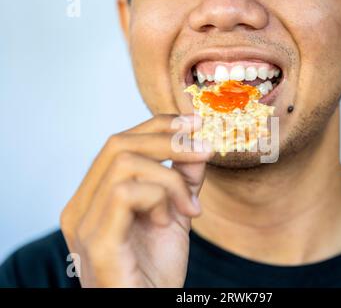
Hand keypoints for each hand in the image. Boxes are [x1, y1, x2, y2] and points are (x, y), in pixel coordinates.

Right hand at [60, 114, 211, 286]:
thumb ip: (181, 181)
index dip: (158, 126)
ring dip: (169, 179)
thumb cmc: (156, 270)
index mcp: (95, 197)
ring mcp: (83, 222)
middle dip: (168, 140)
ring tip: (188, 208)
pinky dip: (158, 198)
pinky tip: (169, 222)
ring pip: (124, 163)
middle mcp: (81, 205)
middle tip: (204, 149)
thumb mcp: (175, 215)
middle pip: (118, 144)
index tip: (194, 124)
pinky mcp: (95, 239)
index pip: (120, 142)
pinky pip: (125, 193)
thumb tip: (196, 148)